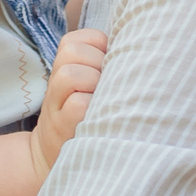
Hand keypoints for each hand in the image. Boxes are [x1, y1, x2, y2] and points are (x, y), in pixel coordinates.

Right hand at [32, 28, 107, 178]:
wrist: (52, 156)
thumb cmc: (83, 116)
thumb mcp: (82, 87)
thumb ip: (101, 66)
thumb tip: (144, 48)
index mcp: (63, 68)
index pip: (76, 39)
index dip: (97, 46)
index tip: (108, 64)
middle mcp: (56, 83)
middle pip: (72, 51)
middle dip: (97, 62)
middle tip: (110, 83)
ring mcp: (56, 107)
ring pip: (70, 74)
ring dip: (93, 82)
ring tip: (105, 98)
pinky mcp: (62, 128)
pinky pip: (77, 105)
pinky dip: (91, 106)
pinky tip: (103, 115)